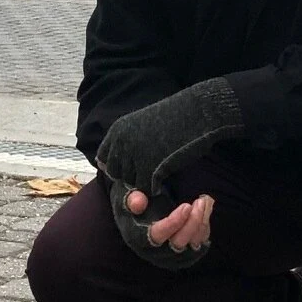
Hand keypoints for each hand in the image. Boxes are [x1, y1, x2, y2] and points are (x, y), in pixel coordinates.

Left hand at [95, 79, 244, 200]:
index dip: (117, 165)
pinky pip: (147, 189)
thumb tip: (107, 165)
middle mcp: (121, 144)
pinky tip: (164, 176)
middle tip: (147, 170)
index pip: (103, 158)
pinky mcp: (150, 169)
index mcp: (117, 131)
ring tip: (157, 171)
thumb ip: (125, 141)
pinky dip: (156, 187)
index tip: (132, 165)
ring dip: (144, 182)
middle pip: (116, 174)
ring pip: (132, 183)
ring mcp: (135, 157)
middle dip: (130, 175)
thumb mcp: (140, 123)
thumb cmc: (174, 117)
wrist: (197, 113)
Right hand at [130, 189, 212, 253]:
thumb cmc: (137, 203)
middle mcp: (156, 251)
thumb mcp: (128, 196)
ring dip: (201, 223)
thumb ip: (132, 198)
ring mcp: (173, 254)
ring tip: (204, 201)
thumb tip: (138, 202)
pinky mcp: (186, 252)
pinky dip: (205, 227)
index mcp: (138, 238)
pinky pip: (200, 243)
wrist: (144, 210)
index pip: (157, 235)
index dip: (173, 223)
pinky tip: (205, 208)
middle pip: (178, 243)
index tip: (186, 206)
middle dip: (192, 222)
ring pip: (192, 245)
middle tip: (200, 201)